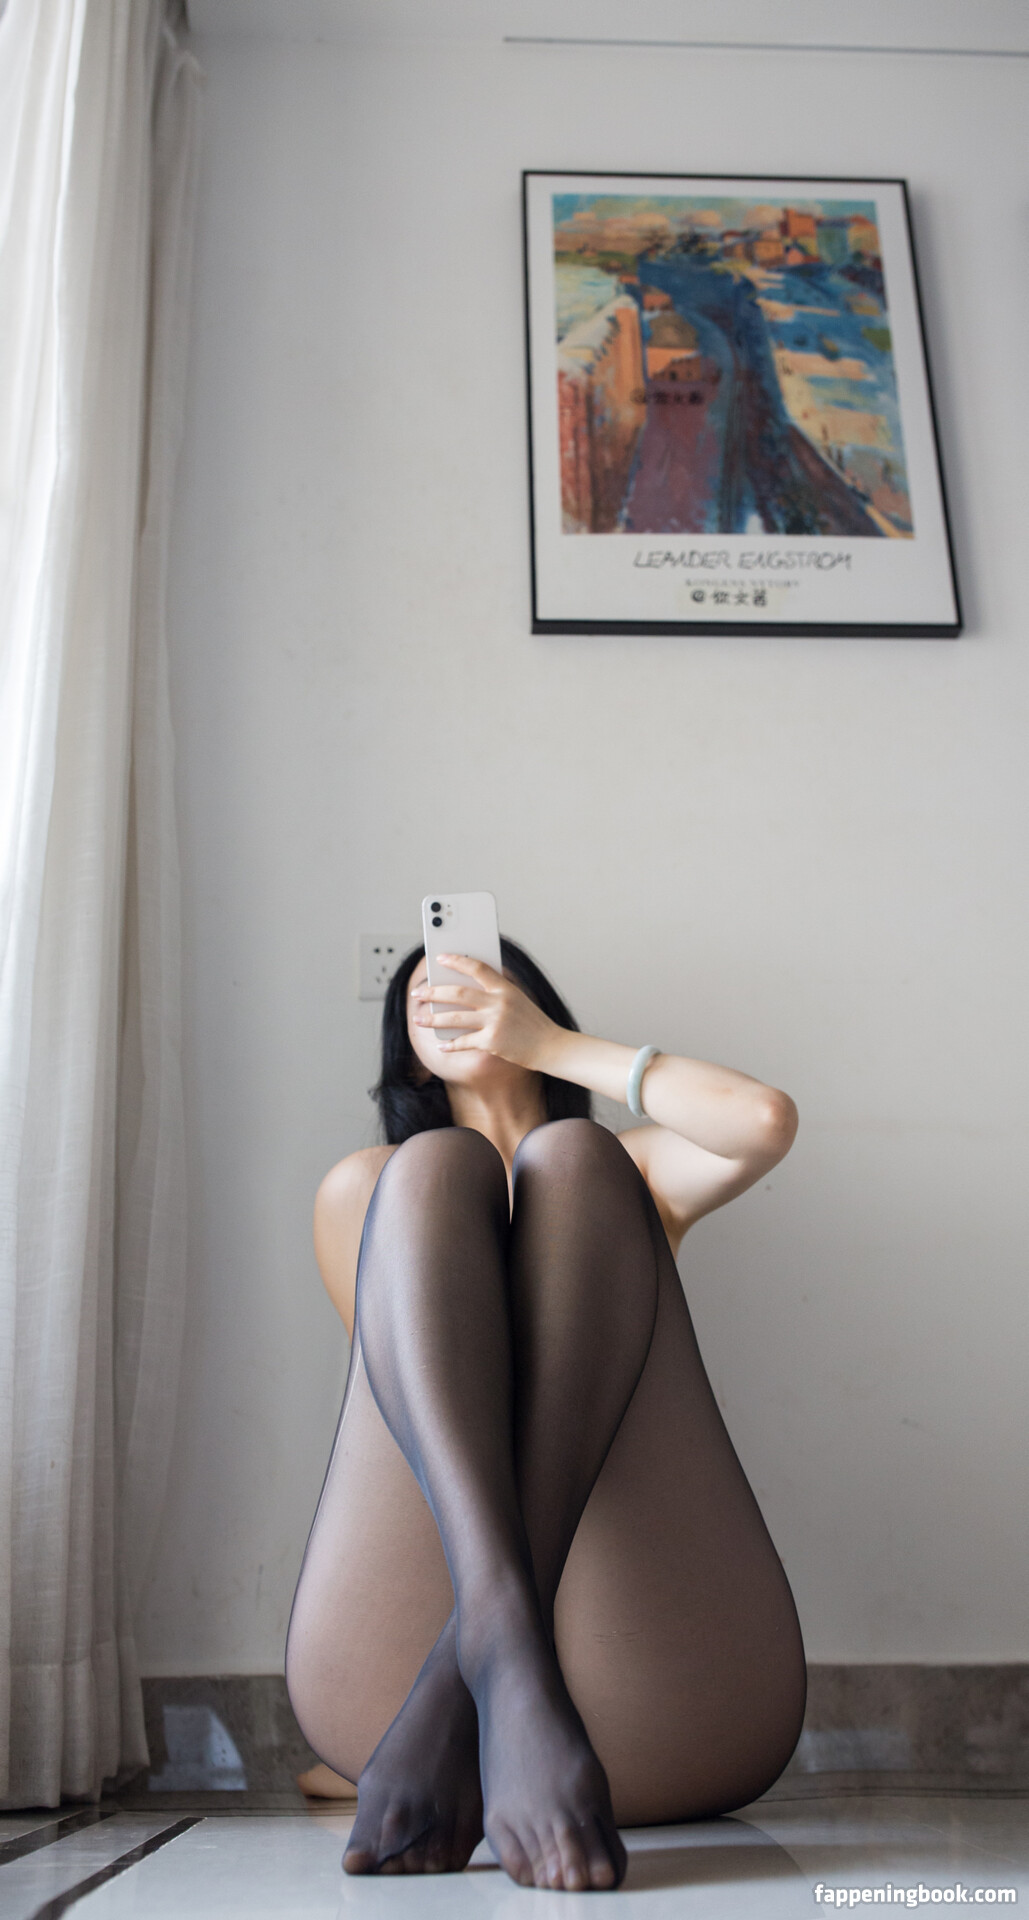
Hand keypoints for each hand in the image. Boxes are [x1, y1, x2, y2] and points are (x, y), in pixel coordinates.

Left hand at [411, 956, 556, 1068]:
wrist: (551, 1046)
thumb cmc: (532, 1023)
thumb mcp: (517, 1000)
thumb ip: (494, 993)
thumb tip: (460, 991)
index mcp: (505, 988)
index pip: (477, 967)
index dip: (456, 961)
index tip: (439, 958)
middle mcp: (498, 1002)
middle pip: (457, 993)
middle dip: (433, 992)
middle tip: (417, 994)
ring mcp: (494, 1022)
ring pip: (454, 1018)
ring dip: (433, 1019)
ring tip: (419, 1019)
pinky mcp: (492, 1042)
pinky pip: (464, 1042)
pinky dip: (450, 1044)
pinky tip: (441, 1045)